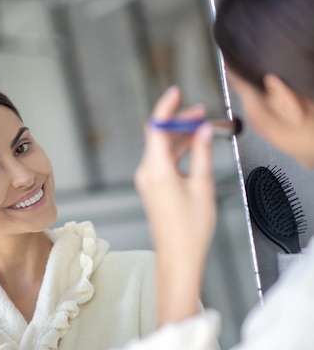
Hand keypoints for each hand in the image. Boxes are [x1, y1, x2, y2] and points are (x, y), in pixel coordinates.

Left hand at [134, 86, 216, 324]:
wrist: (177, 256)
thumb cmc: (188, 229)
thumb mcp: (202, 187)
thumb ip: (202, 155)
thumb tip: (202, 132)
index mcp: (157, 171)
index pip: (155, 128)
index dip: (165, 108)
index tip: (175, 93)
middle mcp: (147, 174)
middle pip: (158, 136)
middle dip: (178, 121)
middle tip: (198, 111)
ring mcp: (147, 181)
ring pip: (160, 148)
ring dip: (178, 135)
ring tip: (199, 125)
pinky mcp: (151, 188)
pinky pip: (160, 161)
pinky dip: (175, 150)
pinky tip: (191, 146)